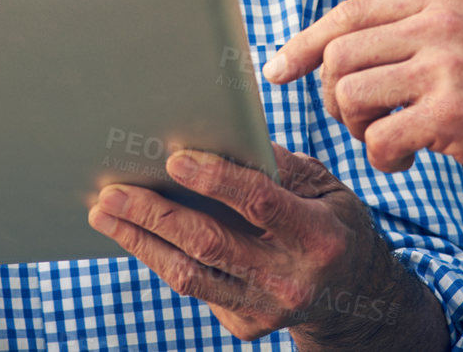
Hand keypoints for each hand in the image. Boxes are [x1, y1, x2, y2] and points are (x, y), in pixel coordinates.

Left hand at [87, 144, 413, 344]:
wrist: (356, 297)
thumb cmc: (334, 223)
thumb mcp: (325, 186)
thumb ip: (278, 165)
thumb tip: (223, 134)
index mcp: (318, 236)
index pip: (259, 203)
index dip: (216, 179)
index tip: (174, 157)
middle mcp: (291, 279)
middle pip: (209, 243)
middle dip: (154, 213)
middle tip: (113, 191)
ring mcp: (266, 309)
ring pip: (190, 275)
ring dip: (141, 241)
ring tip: (106, 213)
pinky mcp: (246, 327)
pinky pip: (196, 288)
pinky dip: (163, 258)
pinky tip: (138, 234)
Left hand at [263, 0, 462, 191]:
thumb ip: (408, 30)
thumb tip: (328, 47)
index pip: (348, 12)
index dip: (303, 43)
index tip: (276, 70)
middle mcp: (439, 21)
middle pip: (338, 54)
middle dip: (332, 96)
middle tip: (359, 121)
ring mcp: (446, 65)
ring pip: (348, 93)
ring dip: (355, 127)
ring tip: (385, 138)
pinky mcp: (453, 113)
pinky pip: (379, 138)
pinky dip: (382, 159)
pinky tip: (408, 160)